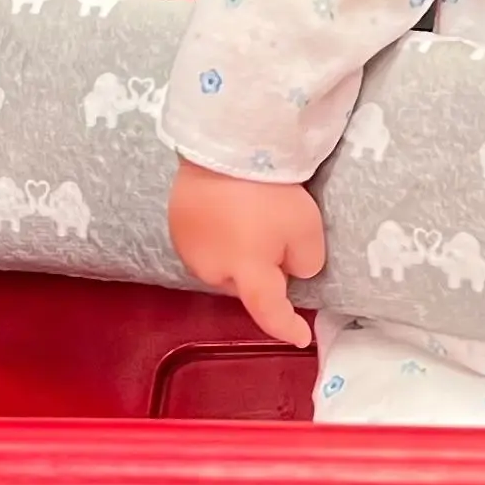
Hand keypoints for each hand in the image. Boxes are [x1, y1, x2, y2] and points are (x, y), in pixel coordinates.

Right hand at [167, 160, 326, 344]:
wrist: (223, 147)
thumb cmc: (269, 192)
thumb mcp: (307, 231)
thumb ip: (305, 264)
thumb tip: (290, 272)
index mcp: (247, 276)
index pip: (269, 313)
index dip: (286, 327)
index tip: (301, 337)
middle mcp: (213, 271)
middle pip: (245, 286)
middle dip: (262, 275)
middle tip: (279, 241)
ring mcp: (189, 250)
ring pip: (223, 266)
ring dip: (238, 256)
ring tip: (251, 221)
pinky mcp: (176, 227)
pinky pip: (205, 244)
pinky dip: (219, 236)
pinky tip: (229, 212)